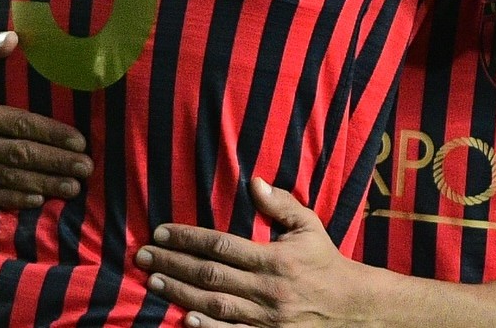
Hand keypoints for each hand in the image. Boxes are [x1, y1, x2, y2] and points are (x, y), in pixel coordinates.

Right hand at [0, 29, 92, 207]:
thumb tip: (12, 39)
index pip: (17, 125)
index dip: (50, 134)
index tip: (79, 141)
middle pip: (16, 156)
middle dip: (55, 163)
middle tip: (86, 168)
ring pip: (6, 178)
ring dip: (42, 185)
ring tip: (73, 188)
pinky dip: (13, 199)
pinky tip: (39, 200)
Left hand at [136, 178, 380, 327]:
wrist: (351, 307)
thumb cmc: (325, 261)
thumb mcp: (309, 226)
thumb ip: (281, 204)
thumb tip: (254, 182)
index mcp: (274, 259)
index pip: (221, 245)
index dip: (188, 238)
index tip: (161, 232)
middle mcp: (266, 288)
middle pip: (209, 275)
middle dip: (172, 265)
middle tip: (143, 257)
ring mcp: (265, 318)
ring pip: (214, 305)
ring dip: (179, 293)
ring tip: (153, 282)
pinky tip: (183, 319)